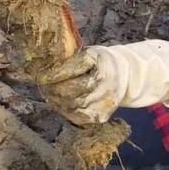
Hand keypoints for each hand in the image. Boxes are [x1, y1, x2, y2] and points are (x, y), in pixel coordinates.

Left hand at [40, 40, 168, 125]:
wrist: (127, 76)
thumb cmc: (101, 63)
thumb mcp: (90, 53)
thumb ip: (71, 58)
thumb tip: (42, 61)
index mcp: (100, 62)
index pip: (73, 68)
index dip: (54, 73)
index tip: (40, 74)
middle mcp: (104, 83)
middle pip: (71, 89)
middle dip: (52, 88)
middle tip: (43, 84)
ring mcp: (103, 101)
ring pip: (72, 104)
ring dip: (56, 99)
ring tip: (49, 93)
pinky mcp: (101, 116)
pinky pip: (77, 117)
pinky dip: (64, 110)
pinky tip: (59, 103)